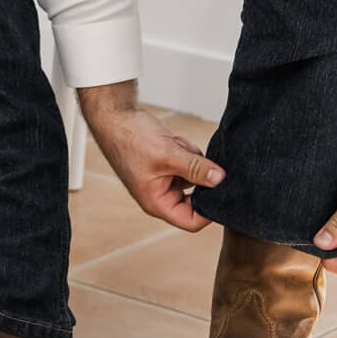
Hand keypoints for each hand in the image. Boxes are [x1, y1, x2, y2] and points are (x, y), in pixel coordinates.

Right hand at [78, 86, 223, 232]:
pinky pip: (188, 162)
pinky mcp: (166, 165)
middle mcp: (161, 195)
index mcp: (157, 203)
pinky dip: (185, 150)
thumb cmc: (130, 138)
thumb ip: (196, 168)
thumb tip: (220, 180)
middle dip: (199, 176)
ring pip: (194, 176)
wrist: (115, 116)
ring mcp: (163, 179)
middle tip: (194, 159)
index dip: (209, 210)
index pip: (192, 221)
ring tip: (175, 145)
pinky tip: (172, 140)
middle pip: (195, 197)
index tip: (221, 190)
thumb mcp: (168, 154)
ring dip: (191, 159)